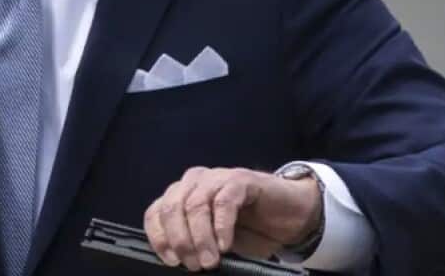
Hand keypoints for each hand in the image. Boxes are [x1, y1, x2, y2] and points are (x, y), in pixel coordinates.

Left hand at [143, 166, 322, 270]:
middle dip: (180, 240)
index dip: (159, 238)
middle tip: (194, 265)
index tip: (171, 260)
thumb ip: (195, 243)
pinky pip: (224, 201)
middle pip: (172, 208)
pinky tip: (225, 245)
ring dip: (200, 237)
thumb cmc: (249, 230)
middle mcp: (194, 182)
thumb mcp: (214, 242)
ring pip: (195, 204)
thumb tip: (179, 260)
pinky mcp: (241, 179)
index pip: (155, 213)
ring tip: (210, 260)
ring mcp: (216, 178)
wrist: (289, 216)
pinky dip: (221, 226)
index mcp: (182, 196)